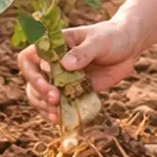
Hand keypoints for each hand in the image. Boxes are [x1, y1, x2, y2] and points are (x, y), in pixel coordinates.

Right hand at [17, 19, 140, 118]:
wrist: (128, 48)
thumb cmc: (111, 37)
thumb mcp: (98, 41)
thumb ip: (83, 52)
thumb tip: (65, 64)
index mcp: (53, 46)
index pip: (28, 59)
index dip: (32, 73)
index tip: (47, 82)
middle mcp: (52, 63)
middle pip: (31, 81)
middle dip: (40, 93)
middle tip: (55, 100)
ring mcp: (61, 79)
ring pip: (40, 96)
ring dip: (44, 107)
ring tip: (56, 114)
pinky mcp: (73, 92)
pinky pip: (59, 105)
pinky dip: (56, 114)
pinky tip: (60, 120)